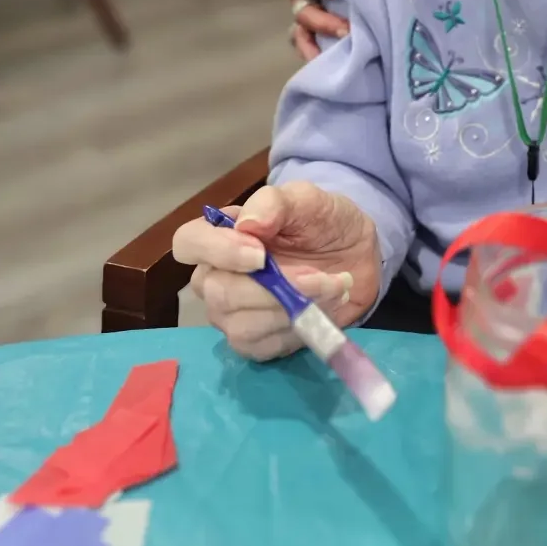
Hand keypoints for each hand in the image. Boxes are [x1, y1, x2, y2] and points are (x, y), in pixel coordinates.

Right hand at [172, 182, 380, 360]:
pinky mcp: (255, 341)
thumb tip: (246, 224)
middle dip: (274, 289)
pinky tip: (323, 308)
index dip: (218, 251)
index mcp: (223, 234)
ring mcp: (232, 313)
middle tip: (318, 276)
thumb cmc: (324, 222)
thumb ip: (275, 202)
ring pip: (242, 325)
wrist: (357, 255)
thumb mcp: (307, 199)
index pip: (189, 243)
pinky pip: (263, 347)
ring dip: (294, 308)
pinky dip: (298, 328)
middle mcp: (217, 276)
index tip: (261, 254)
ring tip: (331, 287)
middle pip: (218, 293)